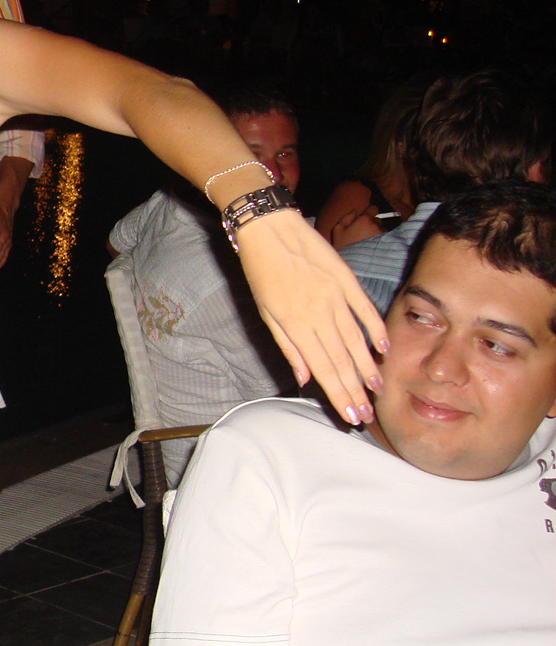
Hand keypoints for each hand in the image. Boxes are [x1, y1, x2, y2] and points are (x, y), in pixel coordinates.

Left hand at [232, 207, 386, 424]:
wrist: (270, 230)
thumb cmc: (262, 272)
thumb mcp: (266, 313)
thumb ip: (287, 347)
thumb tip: (304, 379)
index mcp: (296, 326)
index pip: (321, 369)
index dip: (337, 395)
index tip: (350, 416)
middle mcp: (319, 315)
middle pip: (341, 361)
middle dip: (354, 391)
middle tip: (367, 415)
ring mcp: (336, 297)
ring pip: (356, 340)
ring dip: (368, 367)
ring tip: (377, 389)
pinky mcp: (346, 280)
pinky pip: (365, 310)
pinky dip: (376, 329)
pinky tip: (384, 348)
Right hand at [328, 206, 383, 248]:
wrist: (352, 263)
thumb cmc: (343, 246)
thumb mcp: (338, 230)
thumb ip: (346, 218)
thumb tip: (355, 210)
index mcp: (364, 219)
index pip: (373, 208)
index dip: (369, 212)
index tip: (364, 217)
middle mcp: (375, 224)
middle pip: (378, 219)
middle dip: (372, 223)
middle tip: (364, 231)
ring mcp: (382, 234)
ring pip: (382, 228)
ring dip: (377, 231)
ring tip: (368, 240)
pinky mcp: (386, 242)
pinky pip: (385, 238)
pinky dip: (380, 240)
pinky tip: (372, 246)